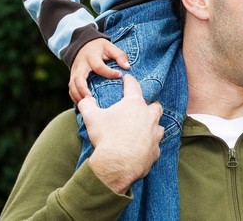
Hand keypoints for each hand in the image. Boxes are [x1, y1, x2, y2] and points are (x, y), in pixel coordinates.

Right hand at [69, 38, 130, 102]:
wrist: (83, 44)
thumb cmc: (99, 47)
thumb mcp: (110, 47)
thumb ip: (119, 55)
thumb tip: (127, 67)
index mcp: (91, 57)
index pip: (98, 66)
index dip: (109, 72)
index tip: (120, 75)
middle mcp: (81, 65)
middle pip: (78, 78)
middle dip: (82, 89)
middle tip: (90, 98)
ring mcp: (74, 72)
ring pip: (72, 85)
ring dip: (77, 95)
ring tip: (86, 104)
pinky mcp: (72, 77)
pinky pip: (70, 89)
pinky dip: (74, 97)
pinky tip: (82, 104)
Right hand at [79, 75, 162, 193]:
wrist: (117, 164)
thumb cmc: (106, 137)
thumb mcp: (92, 118)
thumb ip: (87, 105)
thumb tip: (84, 99)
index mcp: (134, 104)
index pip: (133, 86)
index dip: (129, 81)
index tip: (127, 78)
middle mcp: (149, 116)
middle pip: (155, 106)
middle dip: (149, 106)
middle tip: (140, 109)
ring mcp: (155, 133)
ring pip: (158, 125)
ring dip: (151, 126)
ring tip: (142, 130)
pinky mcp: (156, 149)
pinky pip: (155, 145)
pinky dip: (149, 145)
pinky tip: (141, 148)